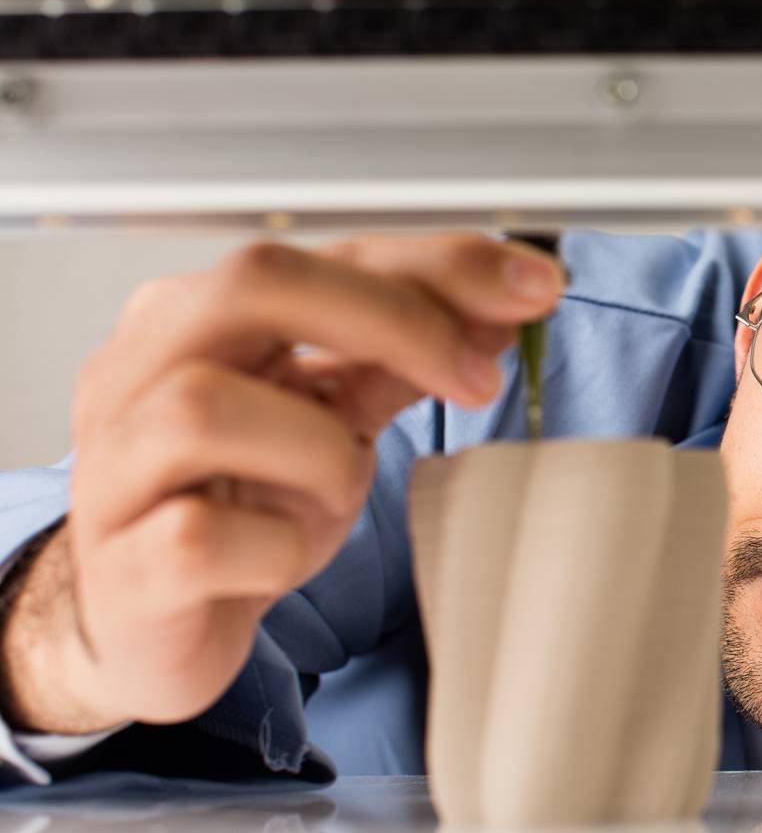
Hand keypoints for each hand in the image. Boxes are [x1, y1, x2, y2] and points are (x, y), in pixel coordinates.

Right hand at [0, 234, 562, 734]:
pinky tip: (281, 555)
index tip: (530, 286)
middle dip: (392, 320)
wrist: (153, 625)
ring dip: (320, 452)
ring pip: (209, 408)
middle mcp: (134, 372)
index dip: (435, 264)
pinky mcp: (121, 567)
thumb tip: (503, 303)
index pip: (318, 254)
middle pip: (255, 285)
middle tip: (478, 376)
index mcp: (192, 318)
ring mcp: (113, 467)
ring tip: (334, 490)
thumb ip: (401, 359)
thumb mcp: (332, 420)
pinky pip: (201, 536)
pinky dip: (276, 548)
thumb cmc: (235, 506)